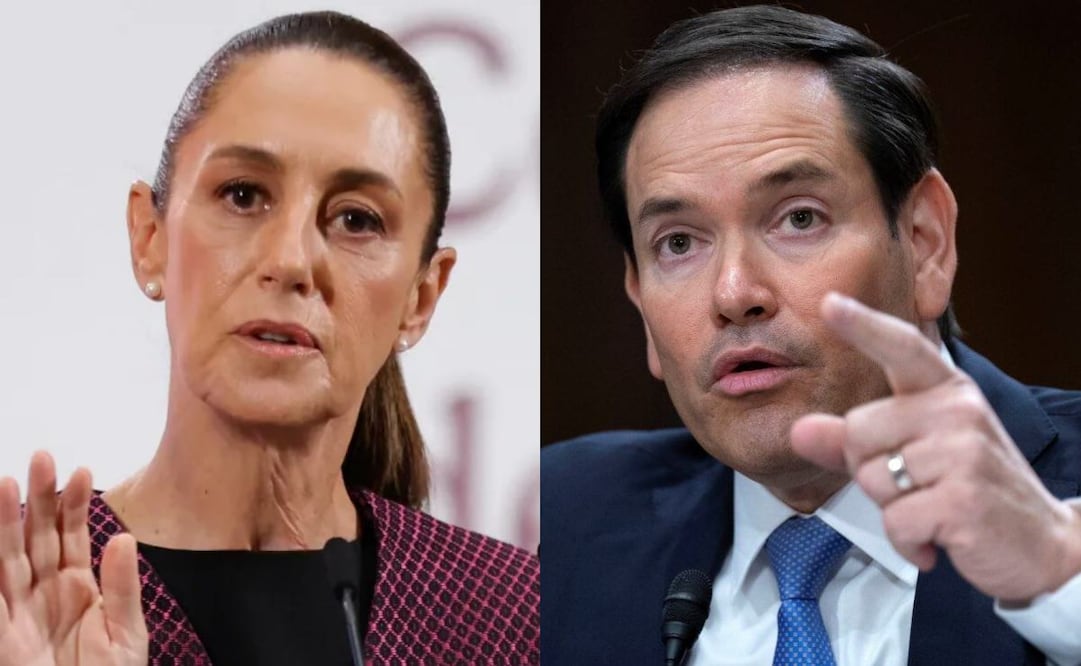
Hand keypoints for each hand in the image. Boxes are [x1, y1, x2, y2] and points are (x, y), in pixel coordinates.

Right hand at [0, 451, 147, 664]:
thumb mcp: (126, 633)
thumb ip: (123, 587)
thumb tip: (122, 537)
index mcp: (78, 586)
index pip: (74, 535)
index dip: (76, 503)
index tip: (84, 470)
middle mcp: (44, 591)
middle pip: (39, 535)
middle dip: (39, 497)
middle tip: (41, 457)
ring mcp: (17, 611)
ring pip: (8, 557)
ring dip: (5, 521)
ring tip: (6, 481)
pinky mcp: (1, 634)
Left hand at [791, 293, 1080, 602]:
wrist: (1043, 544)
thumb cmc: (970, 490)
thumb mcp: (913, 456)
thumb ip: (853, 441)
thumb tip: (800, 430)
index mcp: (946, 392)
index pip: (902, 348)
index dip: (863, 325)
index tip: (829, 302)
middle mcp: (958, 411)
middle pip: (859, 430)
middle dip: (869, 468)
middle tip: (915, 486)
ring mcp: (965, 453)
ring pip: (872, 476)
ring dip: (891, 508)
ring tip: (931, 508)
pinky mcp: (964, 499)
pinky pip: (895, 519)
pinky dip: (907, 540)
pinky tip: (936, 538)